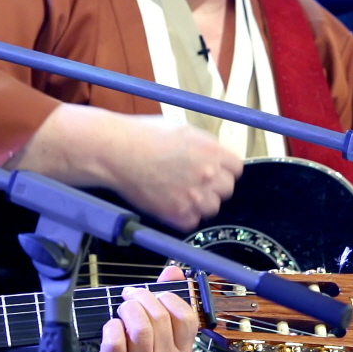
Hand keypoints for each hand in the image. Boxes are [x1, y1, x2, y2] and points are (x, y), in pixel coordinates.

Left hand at [83, 266, 199, 351]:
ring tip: (121, 310)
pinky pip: (116, 339)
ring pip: (140, 327)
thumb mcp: (157, 340)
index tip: (154, 294)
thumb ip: (166, 303)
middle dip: (142, 297)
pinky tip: (110, 327)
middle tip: (129, 297)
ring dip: (127, 309)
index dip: (169, 298)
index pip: (187, 318)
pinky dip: (111, 326)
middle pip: (160, 317)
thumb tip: (174, 270)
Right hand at [115, 120, 240, 228]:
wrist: (116, 150)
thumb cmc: (141, 135)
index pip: (236, 168)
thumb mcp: (181, 130)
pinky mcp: (176, 212)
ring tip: (180, 193)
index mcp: (212, 150)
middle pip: (227, 189)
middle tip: (194, 182)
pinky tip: (170, 203)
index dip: (224, 170)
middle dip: (213, 186)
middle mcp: (208, 174)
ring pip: (211, 207)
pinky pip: (191, 221)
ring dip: (200, 202)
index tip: (214, 171)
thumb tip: (209, 154)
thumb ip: (201, 145)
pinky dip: (183, 216)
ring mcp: (193, 195)